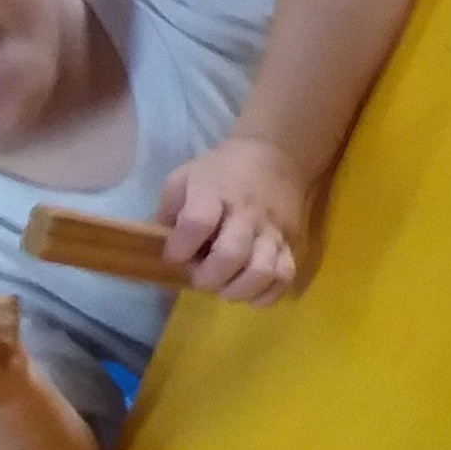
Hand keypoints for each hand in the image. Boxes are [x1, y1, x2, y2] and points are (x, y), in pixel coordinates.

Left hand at [156, 136, 309, 303]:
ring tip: (225, 285)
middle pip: (230, 255)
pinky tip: (249, 290)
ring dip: (237, 290)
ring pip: (263, 272)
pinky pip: (284, 278)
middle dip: (207, 278)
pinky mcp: (291, 243)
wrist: (277, 156)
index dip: (180, 247)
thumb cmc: (221, 171)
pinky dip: (265, 294)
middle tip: (199, 275)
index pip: (197, 222)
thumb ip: (168, 214)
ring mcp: (272, 230)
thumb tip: (159, 252)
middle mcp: (246, 213)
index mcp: (213, 193)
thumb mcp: (184, 179)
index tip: (173, 254)